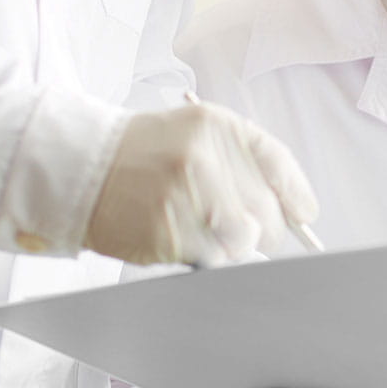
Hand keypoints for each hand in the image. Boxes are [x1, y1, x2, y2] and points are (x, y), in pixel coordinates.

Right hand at [82, 99, 317, 265]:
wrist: (84, 167)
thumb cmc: (150, 153)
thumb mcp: (204, 135)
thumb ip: (251, 161)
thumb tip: (298, 209)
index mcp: (220, 128)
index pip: (281, 168)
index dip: (296, 198)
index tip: (302, 214)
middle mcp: (204, 159)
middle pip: (268, 215)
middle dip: (264, 229)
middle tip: (242, 226)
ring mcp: (183, 198)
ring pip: (242, 242)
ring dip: (233, 244)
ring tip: (206, 228)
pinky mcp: (165, 233)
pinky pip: (210, 259)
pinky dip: (206, 255)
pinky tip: (183, 235)